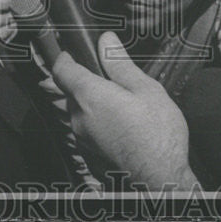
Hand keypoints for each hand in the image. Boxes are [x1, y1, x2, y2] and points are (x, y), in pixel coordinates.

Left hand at [52, 31, 196, 190]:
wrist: (159, 181)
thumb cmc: (157, 136)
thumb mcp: (145, 89)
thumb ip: (120, 64)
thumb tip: (106, 41)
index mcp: (89, 96)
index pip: (61, 69)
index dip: (65, 57)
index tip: (74, 52)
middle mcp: (78, 117)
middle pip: (69, 91)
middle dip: (84, 82)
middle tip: (110, 80)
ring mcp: (81, 138)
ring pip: (77, 112)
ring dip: (91, 104)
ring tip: (120, 104)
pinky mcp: (88, 154)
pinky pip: (85, 130)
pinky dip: (96, 123)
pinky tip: (119, 125)